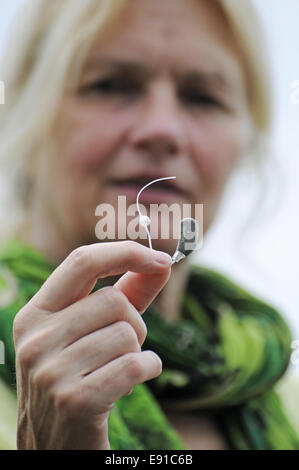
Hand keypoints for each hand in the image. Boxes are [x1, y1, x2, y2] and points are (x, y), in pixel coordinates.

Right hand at [13, 241, 171, 448]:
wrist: (55, 445)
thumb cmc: (80, 377)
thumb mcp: (93, 332)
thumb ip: (127, 293)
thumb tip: (161, 262)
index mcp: (35, 315)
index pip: (81, 261)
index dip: (125, 253)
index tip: (160, 258)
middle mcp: (36, 339)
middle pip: (114, 301)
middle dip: (135, 323)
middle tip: (124, 348)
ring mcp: (51, 371)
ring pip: (127, 334)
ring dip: (137, 352)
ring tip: (117, 370)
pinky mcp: (75, 400)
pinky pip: (136, 365)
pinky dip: (148, 370)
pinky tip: (131, 383)